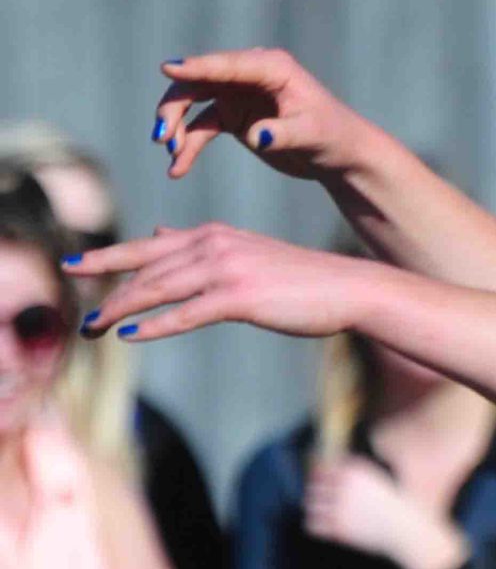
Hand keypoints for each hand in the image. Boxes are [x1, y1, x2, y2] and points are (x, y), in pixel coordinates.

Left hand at [75, 224, 386, 342]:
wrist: (350, 287)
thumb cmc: (301, 277)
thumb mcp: (246, 252)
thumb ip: (200, 245)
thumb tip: (161, 232)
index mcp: (214, 235)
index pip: (147, 247)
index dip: (107, 257)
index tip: (73, 266)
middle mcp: (215, 245)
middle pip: (145, 269)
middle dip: (107, 292)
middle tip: (80, 318)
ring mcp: (227, 269)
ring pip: (158, 290)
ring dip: (122, 311)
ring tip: (94, 329)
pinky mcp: (241, 297)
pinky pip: (187, 313)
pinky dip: (156, 325)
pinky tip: (132, 335)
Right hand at [149, 48, 378, 181]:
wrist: (339, 155)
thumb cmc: (333, 137)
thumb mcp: (311, 135)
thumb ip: (283, 133)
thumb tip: (256, 136)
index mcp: (271, 67)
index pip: (227, 65)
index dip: (196, 67)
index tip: (168, 69)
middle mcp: (250, 75)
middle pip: (199, 81)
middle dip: (175, 105)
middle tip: (162, 135)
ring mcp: (238, 95)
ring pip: (193, 104)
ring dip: (176, 126)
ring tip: (170, 154)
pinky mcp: (234, 117)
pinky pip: (200, 128)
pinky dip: (187, 145)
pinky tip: (177, 169)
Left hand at [303, 456, 438, 564]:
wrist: (405, 529)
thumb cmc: (392, 505)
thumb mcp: (376, 479)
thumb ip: (352, 474)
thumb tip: (323, 470)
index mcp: (354, 472)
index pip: (321, 469)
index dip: (318, 477)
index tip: (322, 485)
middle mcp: (345, 487)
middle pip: (313, 486)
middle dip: (317, 494)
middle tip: (323, 501)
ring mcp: (341, 508)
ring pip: (311, 505)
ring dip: (315, 509)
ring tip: (324, 513)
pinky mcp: (339, 527)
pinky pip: (312, 524)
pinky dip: (315, 525)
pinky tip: (324, 526)